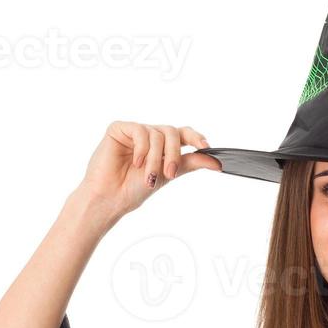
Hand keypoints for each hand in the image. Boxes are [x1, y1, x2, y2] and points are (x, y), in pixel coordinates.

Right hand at [76, 120, 221, 222]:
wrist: (110, 198)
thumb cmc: (134, 189)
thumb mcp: (169, 174)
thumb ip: (190, 163)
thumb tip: (216, 162)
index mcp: (162, 145)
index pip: (183, 133)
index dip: (196, 136)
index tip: (206, 146)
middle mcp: (150, 136)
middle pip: (172, 132)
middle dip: (174, 154)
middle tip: (169, 174)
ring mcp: (135, 131)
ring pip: (157, 134)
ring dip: (155, 158)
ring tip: (149, 177)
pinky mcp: (119, 129)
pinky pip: (139, 131)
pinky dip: (141, 149)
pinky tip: (135, 162)